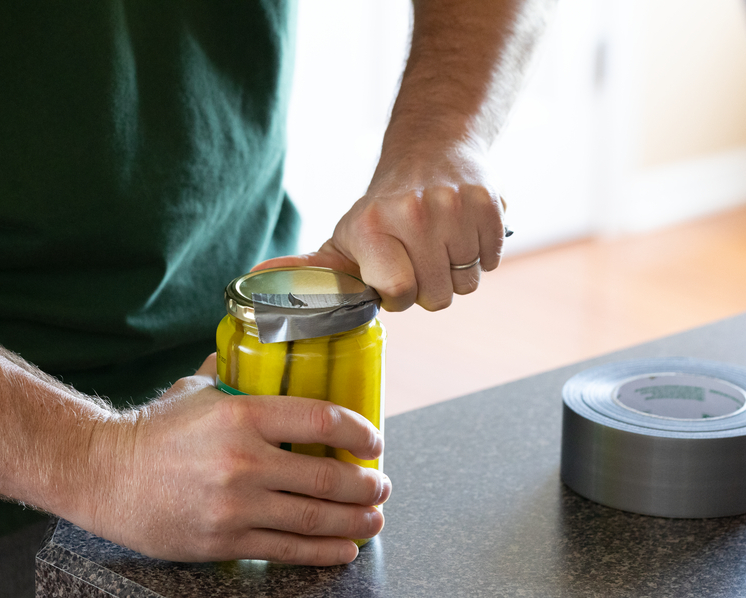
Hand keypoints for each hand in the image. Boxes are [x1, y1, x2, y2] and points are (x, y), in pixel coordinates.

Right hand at [78, 356, 389, 565]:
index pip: (320, 418)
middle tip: (381, 485)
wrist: (103, 476)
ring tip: (374, 518)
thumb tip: (274, 358)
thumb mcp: (196, 392)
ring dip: (355, 521)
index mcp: (240, 415)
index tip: (374, 441)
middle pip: (327, 476)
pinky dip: (323, 552)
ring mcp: (234, 506)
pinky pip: (287, 550)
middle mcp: (242, 460)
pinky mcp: (224, 541)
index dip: (359, 431)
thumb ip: (239, 380)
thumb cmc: (153, 431)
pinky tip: (345, 550)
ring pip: (314, 518)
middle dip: (366, 485)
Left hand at [255, 140, 505, 311]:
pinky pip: (491, 259)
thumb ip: (308, 271)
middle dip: (430, 286)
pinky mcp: (488, 202)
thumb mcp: (343, 240)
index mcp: (372, 226)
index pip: (400, 294)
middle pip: (438, 295)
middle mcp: (412, 212)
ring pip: (468, 281)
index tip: (395, 275)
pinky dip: (482, 254)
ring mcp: (453, 205)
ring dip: (457, 271)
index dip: (400, 294)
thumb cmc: (383, 213)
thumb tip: (253, 279)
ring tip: (440, 243)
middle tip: (419, 256)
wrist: (430, 153)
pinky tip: (463, 232)